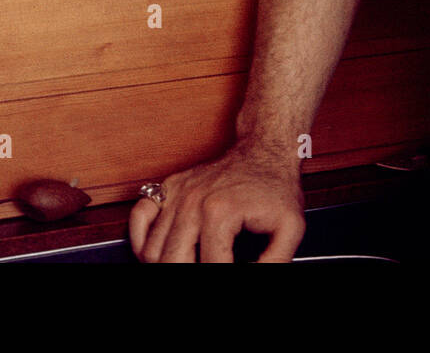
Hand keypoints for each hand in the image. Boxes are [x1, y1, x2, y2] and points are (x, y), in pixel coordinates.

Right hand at [128, 138, 305, 262]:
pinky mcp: (169, 187)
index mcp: (219, 212)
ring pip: (151, 250)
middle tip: (209, 266)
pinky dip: (142, 240)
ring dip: (167, 262)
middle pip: (172, 262)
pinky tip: (163, 248)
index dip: (221, 278)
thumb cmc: (275, 187)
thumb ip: (274, 262)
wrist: (264, 149)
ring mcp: (177, 193)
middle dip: (189, 273)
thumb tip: (259, 278)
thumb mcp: (291, 227)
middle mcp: (192, 202)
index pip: (209, 267)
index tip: (233, 269)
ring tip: (190, 262)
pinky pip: (138, 217)